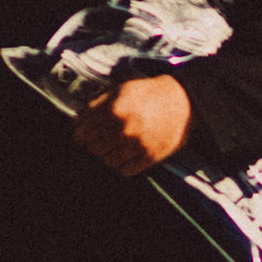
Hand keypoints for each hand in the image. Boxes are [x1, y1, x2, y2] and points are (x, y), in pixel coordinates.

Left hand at [73, 73, 191, 175]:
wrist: (183, 100)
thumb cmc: (149, 93)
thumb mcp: (121, 90)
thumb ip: (97, 104)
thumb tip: (78, 122)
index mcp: (113, 109)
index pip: (84, 133)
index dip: (81, 137)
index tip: (83, 138)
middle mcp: (124, 128)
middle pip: (95, 149)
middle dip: (95, 146)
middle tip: (101, 142)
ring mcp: (138, 144)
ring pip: (108, 161)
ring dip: (108, 156)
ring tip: (115, 149)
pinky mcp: (151, 156)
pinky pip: (125, 171)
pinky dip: (122, 166)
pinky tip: (126, 157)